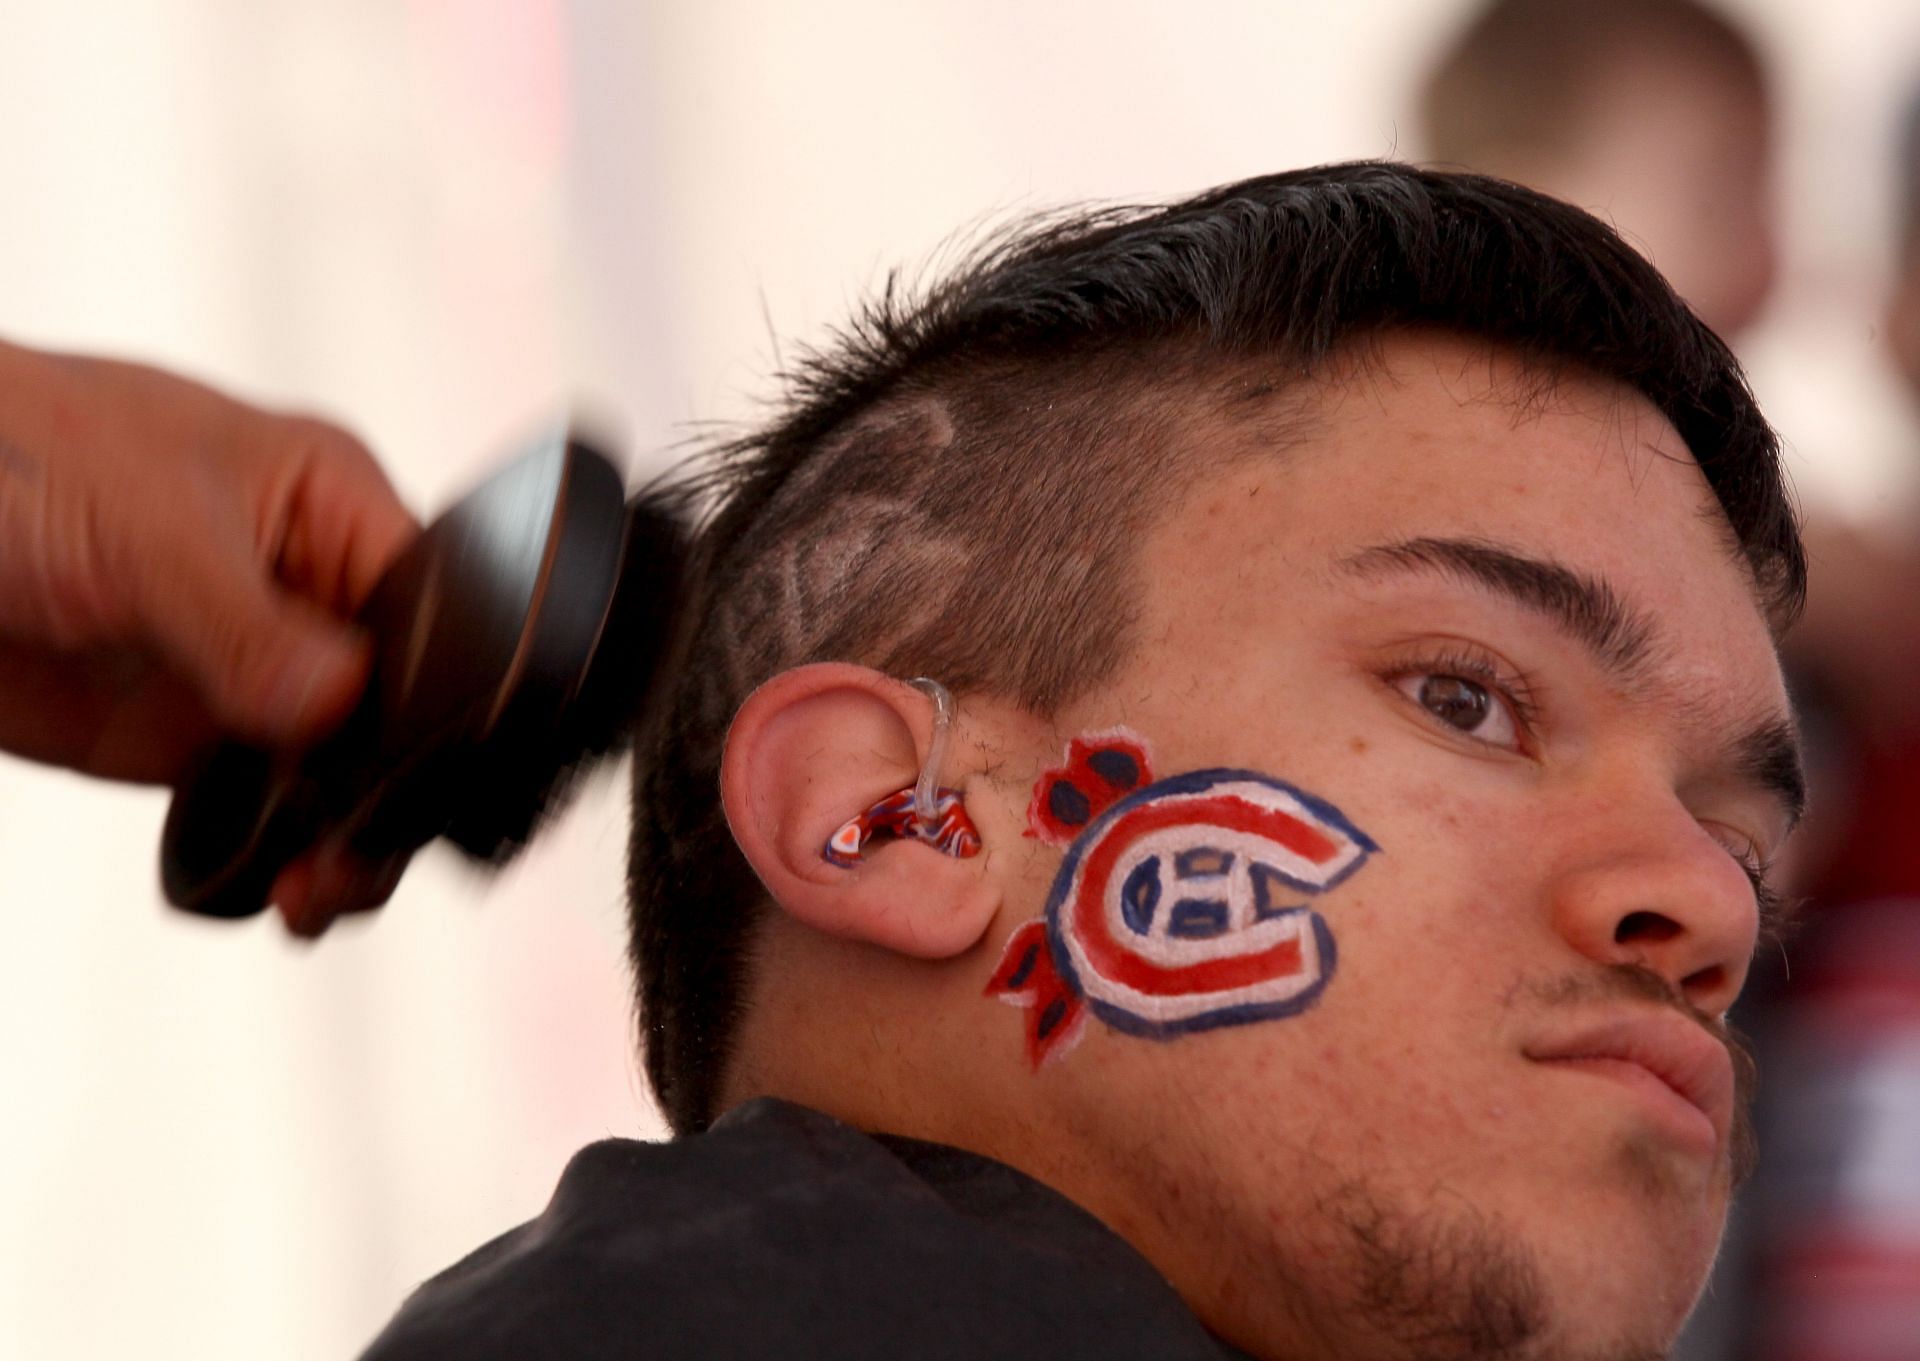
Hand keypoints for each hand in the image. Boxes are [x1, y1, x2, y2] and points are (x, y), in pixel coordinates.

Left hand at [0, 339, 418, 926]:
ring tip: (313, 894)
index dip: (439, 699)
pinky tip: (273, 892)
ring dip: (341, 840)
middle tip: (356, 858)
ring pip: (341, 774)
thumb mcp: (145, 527)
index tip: (414, 780)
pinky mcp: (186, 736)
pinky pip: (262, 810)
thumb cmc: (10, 449)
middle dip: (393, 792)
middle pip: (400, 711)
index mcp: (331, 508)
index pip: (435, 613)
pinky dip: (275, 858)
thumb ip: (246, 624)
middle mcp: (307, 593)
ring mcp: (251, 671)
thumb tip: (336, 705)